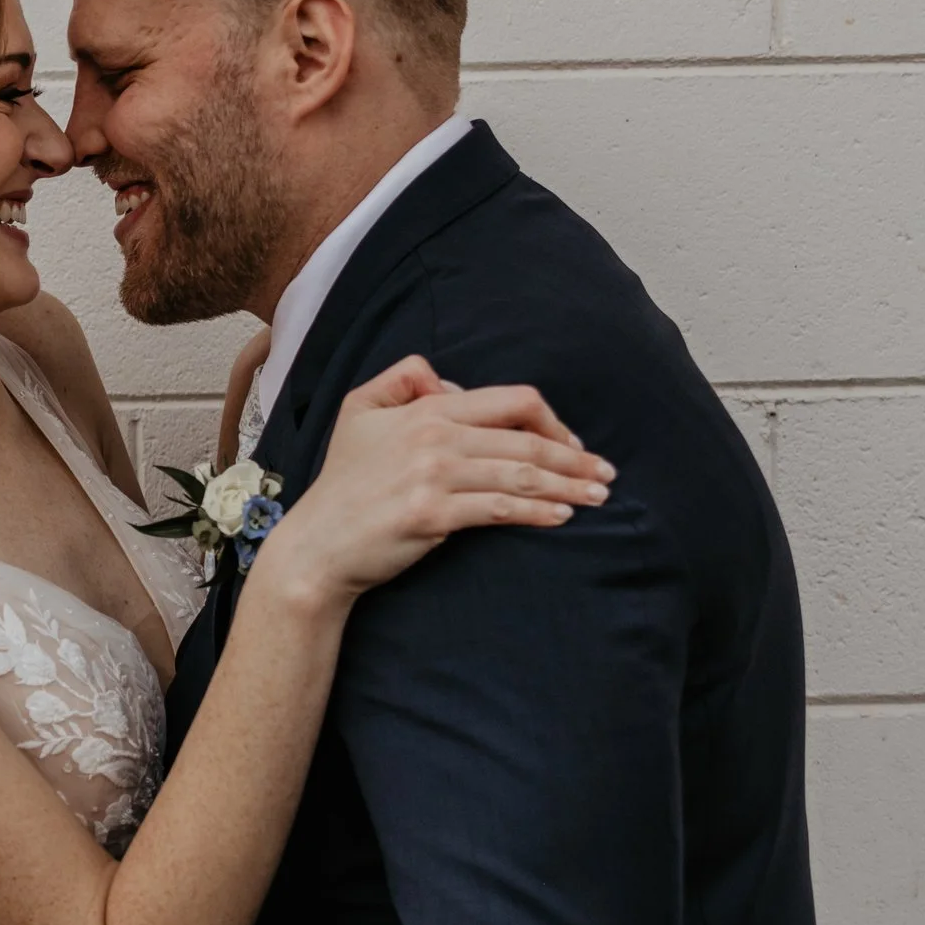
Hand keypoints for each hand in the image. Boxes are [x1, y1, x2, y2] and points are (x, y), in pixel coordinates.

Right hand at [258, 357, 612, 613]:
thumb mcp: (358, 411)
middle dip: (575, 456)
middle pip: (526, 438)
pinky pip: (500, 508)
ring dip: (569, 485)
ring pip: (520, 473)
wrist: (318, 545)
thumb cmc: (343, 483)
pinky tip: (562, 516)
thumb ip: (402, 380)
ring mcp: (434, 475)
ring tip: (599, 495)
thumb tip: (449, 384)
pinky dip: (538, 510)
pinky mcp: (433, 514)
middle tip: (606, 473)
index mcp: (426, 409)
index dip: (551, 420)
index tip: (573, 443)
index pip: (510, 401)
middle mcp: (434, 436)